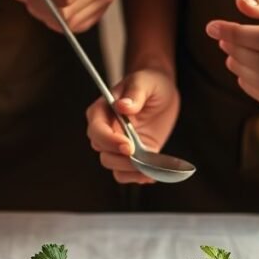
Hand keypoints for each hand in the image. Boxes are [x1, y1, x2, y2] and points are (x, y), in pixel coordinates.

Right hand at [85, 68, 179, 184]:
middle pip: (103, 152)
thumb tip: (123, 106)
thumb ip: (135, 93)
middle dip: (121, 159)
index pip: (96, 131)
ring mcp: (117, 145)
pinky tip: (152, 174)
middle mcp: (105, 131)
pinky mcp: (131, 156)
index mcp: (101, 111)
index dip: (110, 141)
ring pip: (113, 166)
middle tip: (142, 159)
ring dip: (130, 171)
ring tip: (150, 170)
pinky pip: (126, 173)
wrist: (162, 93)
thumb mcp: (145, 82)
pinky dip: (137, 177)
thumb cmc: (150, 82)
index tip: (128, 146)